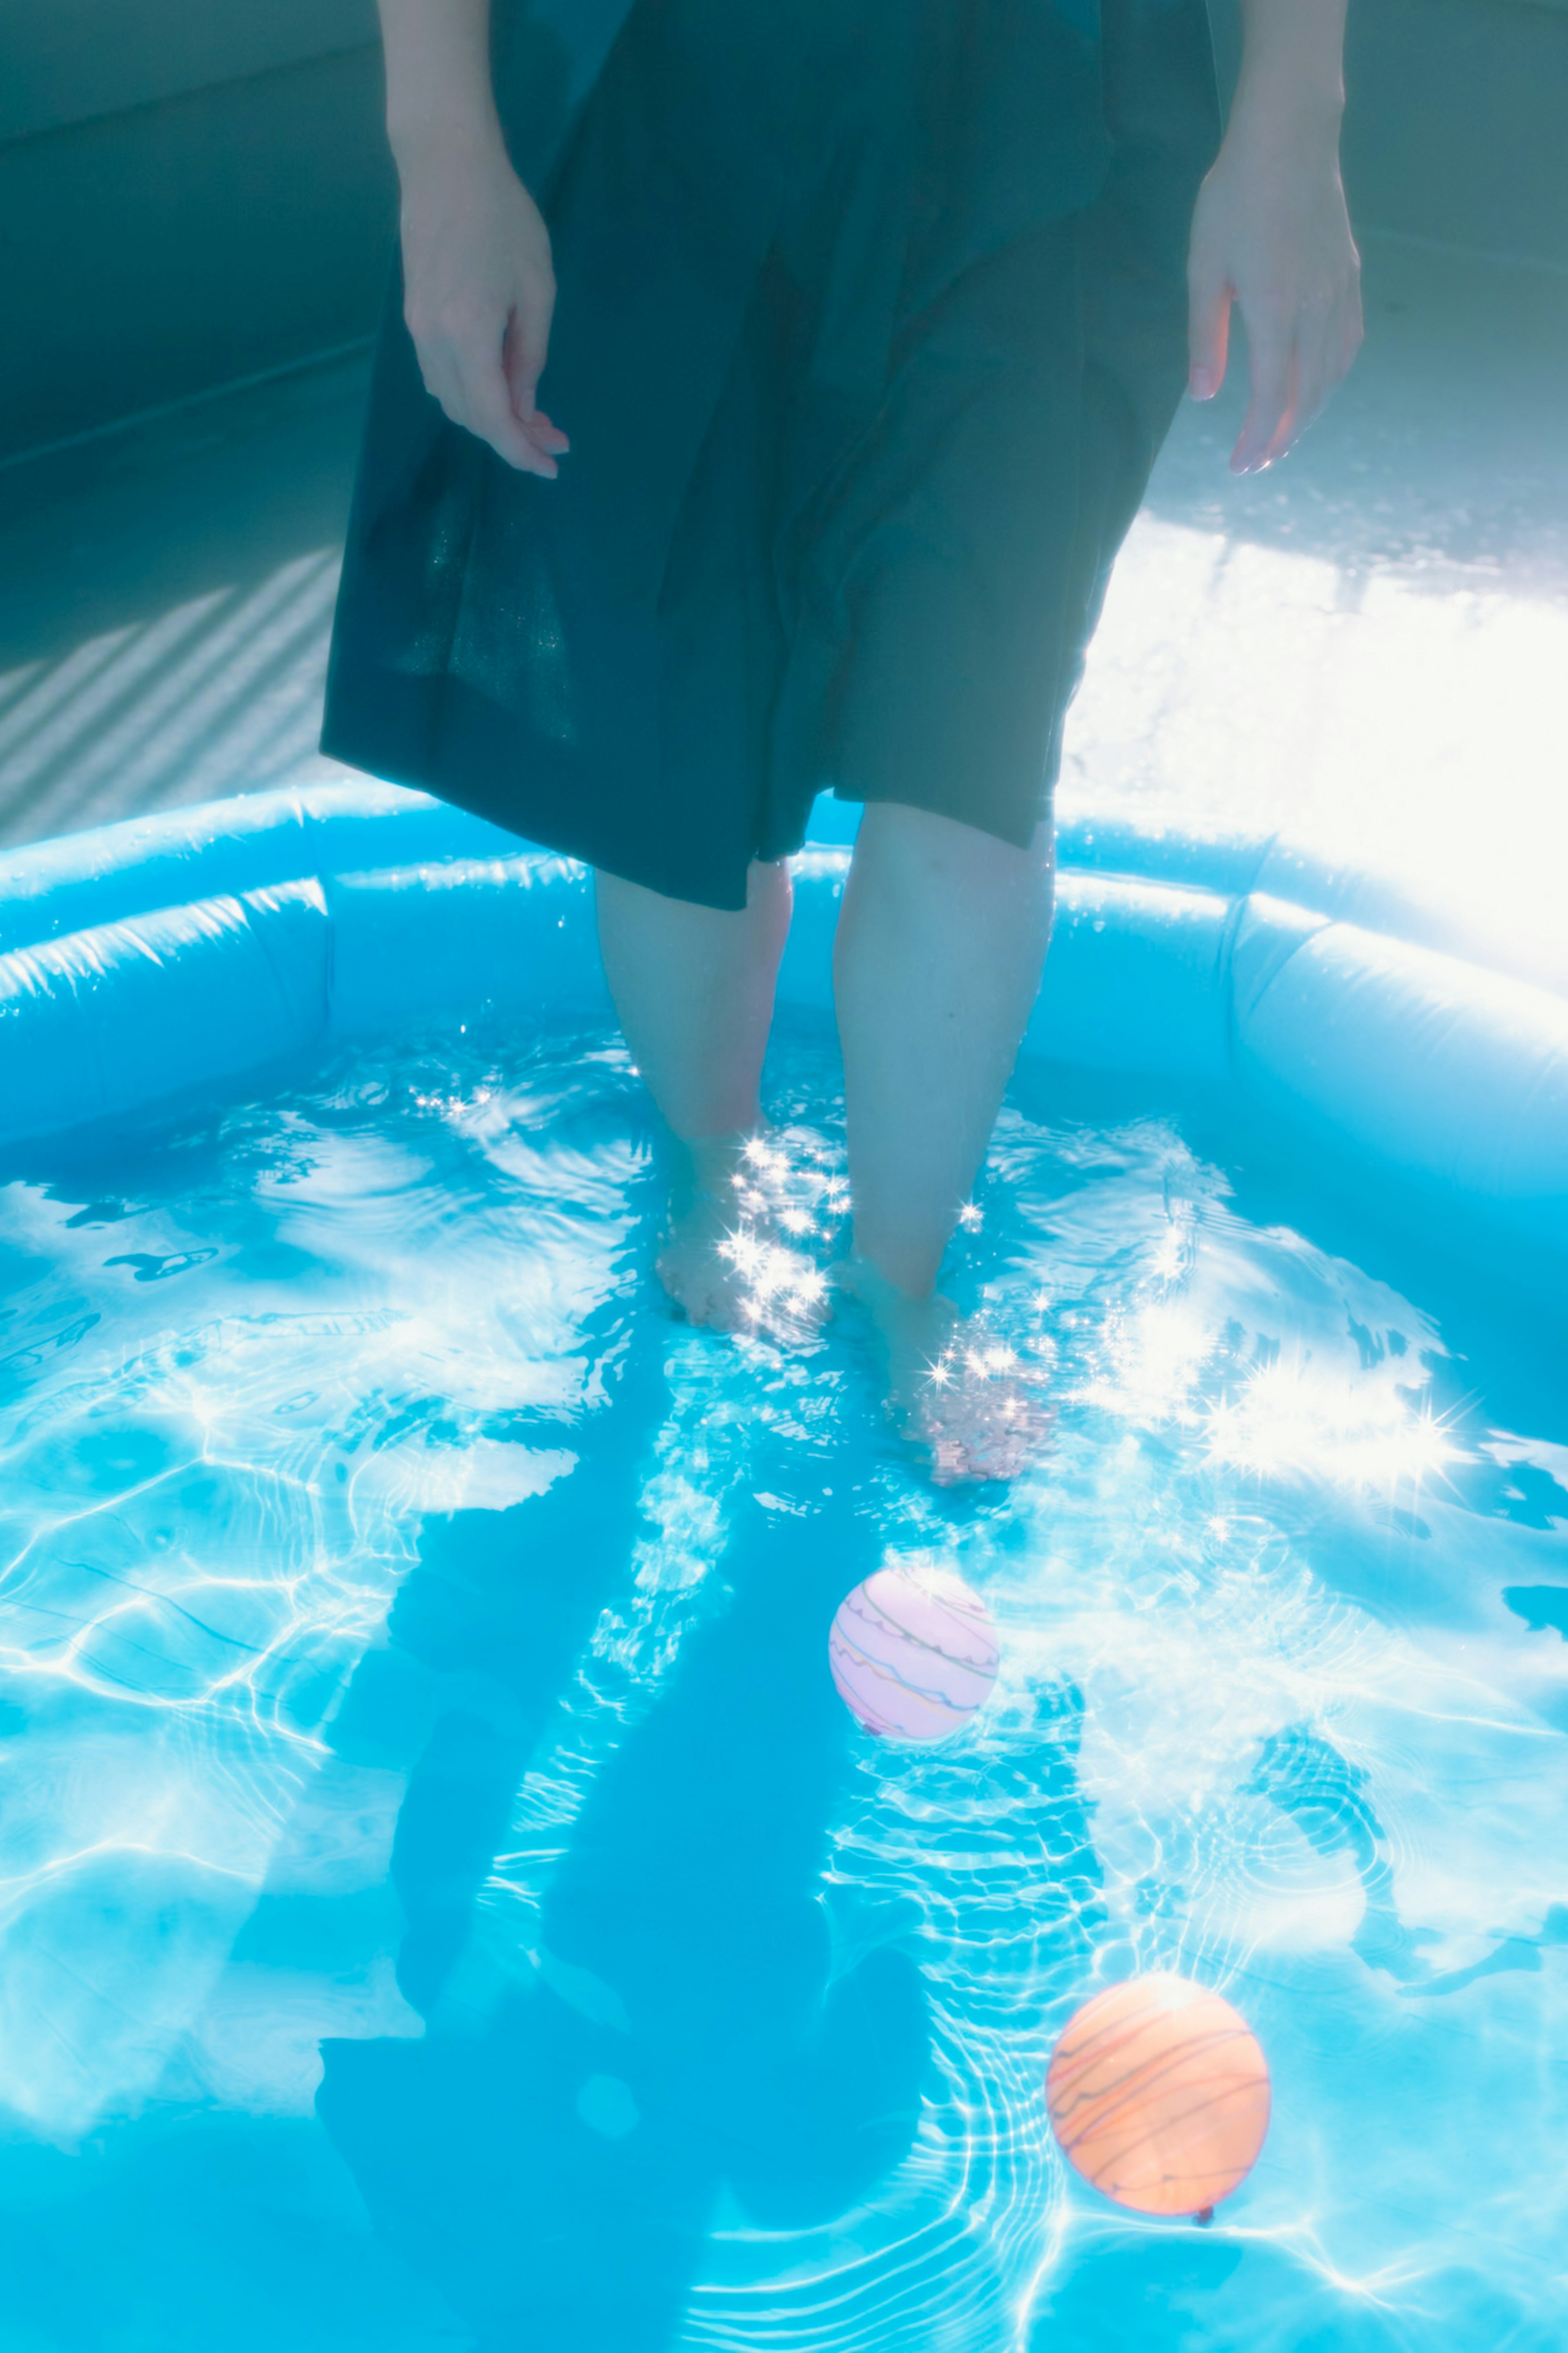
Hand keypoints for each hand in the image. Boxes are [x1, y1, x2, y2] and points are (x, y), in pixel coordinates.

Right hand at [396, 139, 567, 476]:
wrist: (445, 165)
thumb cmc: (503, 216)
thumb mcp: (537, 290)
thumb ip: (531, 356)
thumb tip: (525, 407)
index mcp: (468, 334)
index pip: (492, 417)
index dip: (521, 451)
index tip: (551, 466)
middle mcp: (434, 340)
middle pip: (469, 416)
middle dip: (512, 436)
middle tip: (554, 437)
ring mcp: (417, 329)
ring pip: (451, 400)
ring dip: (491, 417)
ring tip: (533, 415)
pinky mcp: (413, 317)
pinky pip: (440, 376)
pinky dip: (471, 394)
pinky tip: (501, 386)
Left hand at [1187, 117, 1361, 473]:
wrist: (1290, 137)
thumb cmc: (1235, 196)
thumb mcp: (1204, 267)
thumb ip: (1205, 335)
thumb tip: (1203, 397)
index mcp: (1276, 310)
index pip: (1270, 397)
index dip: (1257, 439)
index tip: (1240, 466)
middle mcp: (1316, 308)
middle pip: (1307, 394)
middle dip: (1282, 436)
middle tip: (1258, 462)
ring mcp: (1339, 291)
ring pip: (1333, 373)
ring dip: (1309, 412)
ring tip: (1284, 433)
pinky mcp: (1349, 275)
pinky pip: (1348, 341)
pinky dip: (1333, 376)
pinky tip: (1317, 385)